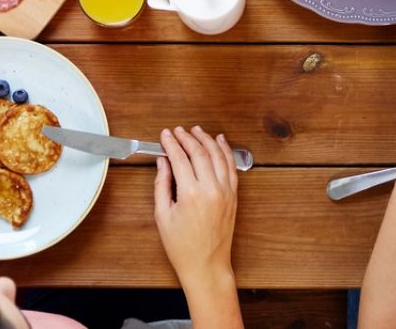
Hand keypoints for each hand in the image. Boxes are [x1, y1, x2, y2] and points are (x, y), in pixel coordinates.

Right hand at [154, 126, 238, 288]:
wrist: (206, 265)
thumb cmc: (183, 246)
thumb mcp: (163, 216)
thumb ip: (162, 184)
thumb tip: (162, 163)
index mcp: (191, 194)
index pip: (180, 158)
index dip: (171, 143)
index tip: (165, 135)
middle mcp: (211, 189)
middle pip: (199, 152)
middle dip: (187, 138)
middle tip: (178, 131)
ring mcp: (225, 192)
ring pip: (218, 156)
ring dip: (207, 140)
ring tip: (197, 130)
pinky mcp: (233, 196)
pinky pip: (231, 167)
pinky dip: (226, 151)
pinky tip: (220, 142)